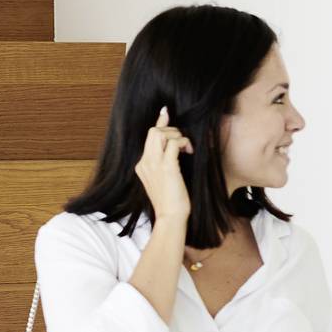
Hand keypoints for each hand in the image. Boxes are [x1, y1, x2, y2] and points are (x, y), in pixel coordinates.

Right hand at [135, 105, 192, 222]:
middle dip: (171, 131)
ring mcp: (154, 164)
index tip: (165, 113)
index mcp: (142, 165)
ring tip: (186, 148)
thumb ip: (165, 164)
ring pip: (161, 133)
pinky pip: (174, 142)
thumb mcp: (164, 180)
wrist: (170, 217)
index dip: (159, 123)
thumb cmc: (171, 202)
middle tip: (182, 143)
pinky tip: (189, 151)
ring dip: (177, 135)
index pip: (149, 137)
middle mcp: (144, 162)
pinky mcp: (166, 167)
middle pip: (153, 132)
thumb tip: (175, 150)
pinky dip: (184, 142)